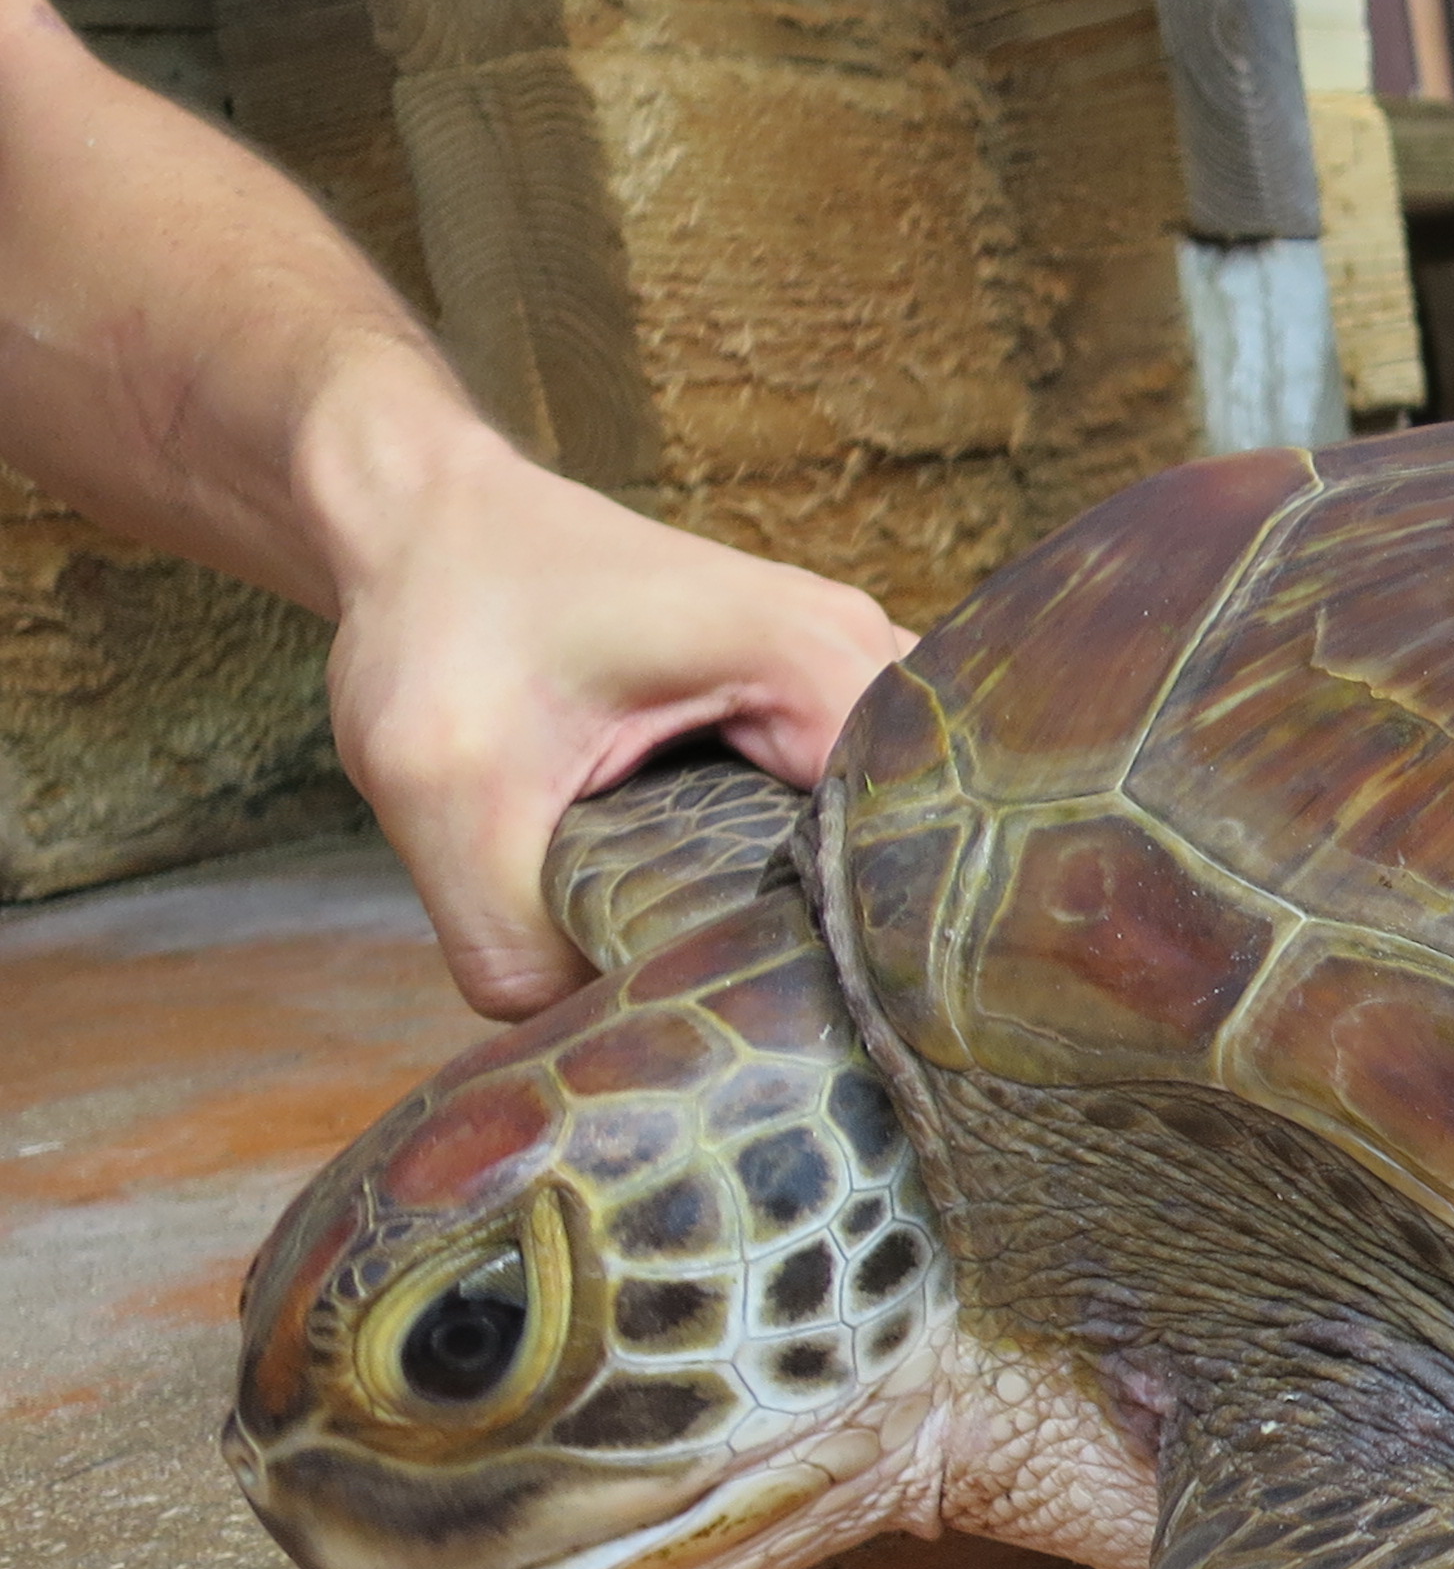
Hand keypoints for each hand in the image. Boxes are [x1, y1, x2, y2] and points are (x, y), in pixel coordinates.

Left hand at [315, 391, 911, 1018]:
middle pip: (923, 842)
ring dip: (840, 914)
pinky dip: (814, 880)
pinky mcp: (817, 710)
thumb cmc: (439, 617)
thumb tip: (604, 1049)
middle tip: (792, 1035)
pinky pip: (856, 814)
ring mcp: (854, 682)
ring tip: (781, 996)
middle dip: (865, 946)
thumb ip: (516, 945)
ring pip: (895, 834)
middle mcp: (870, 662)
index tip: (810, 1030)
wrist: (416, 520)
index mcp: (815, 661)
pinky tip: (759, 938)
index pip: (911, 839)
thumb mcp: (445, 792)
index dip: (872, 951)